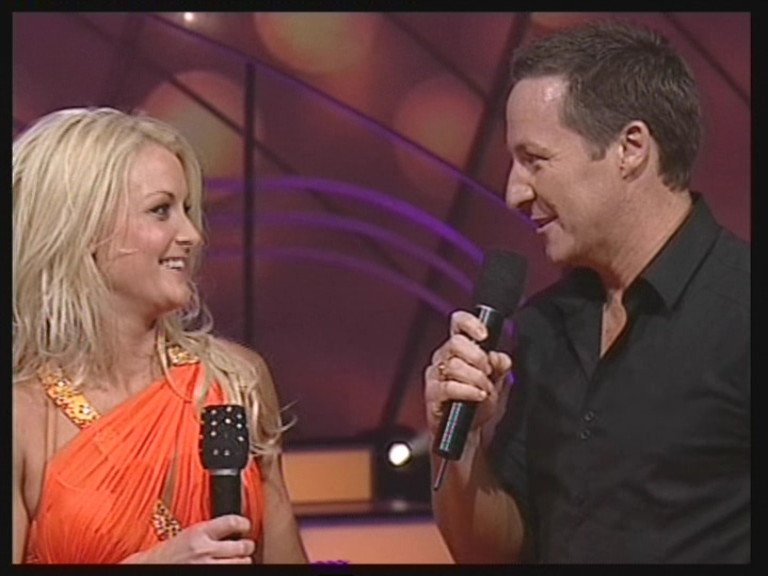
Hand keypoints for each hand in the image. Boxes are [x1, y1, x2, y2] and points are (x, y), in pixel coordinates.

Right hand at [123, 515, 254, 563]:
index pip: (233, 522)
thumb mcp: (188, 534)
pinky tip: (228, 566)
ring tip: (237, 559)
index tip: (245, 526)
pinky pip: (232, 573)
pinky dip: (233, 569)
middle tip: (245, 546)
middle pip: (242, 546)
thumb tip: (234, 528)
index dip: (244, 524)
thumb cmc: (168, 552)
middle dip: (246, 546)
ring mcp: (207, 566)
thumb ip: (209, 531)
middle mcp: (204, 549)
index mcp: (199, 532)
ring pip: (241, 563)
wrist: (149, 568)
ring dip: (242, 560)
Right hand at [424, 310, 511, 435]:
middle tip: (488, 371)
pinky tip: (477, 395)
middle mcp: (444, 357)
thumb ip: (501, 365)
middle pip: (456, 342)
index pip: (458, 323)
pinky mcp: (432, 394)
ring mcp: (436, 375)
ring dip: (476, 378)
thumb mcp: (498, 382)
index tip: (484, 335)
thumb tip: (498, 356)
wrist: (469, 433)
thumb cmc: (478, 405)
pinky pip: (449, 387)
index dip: (470, 323)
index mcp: (459, 348)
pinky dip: (467, 391)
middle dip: (478, 357)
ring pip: (454, 365)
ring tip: (484, 390)